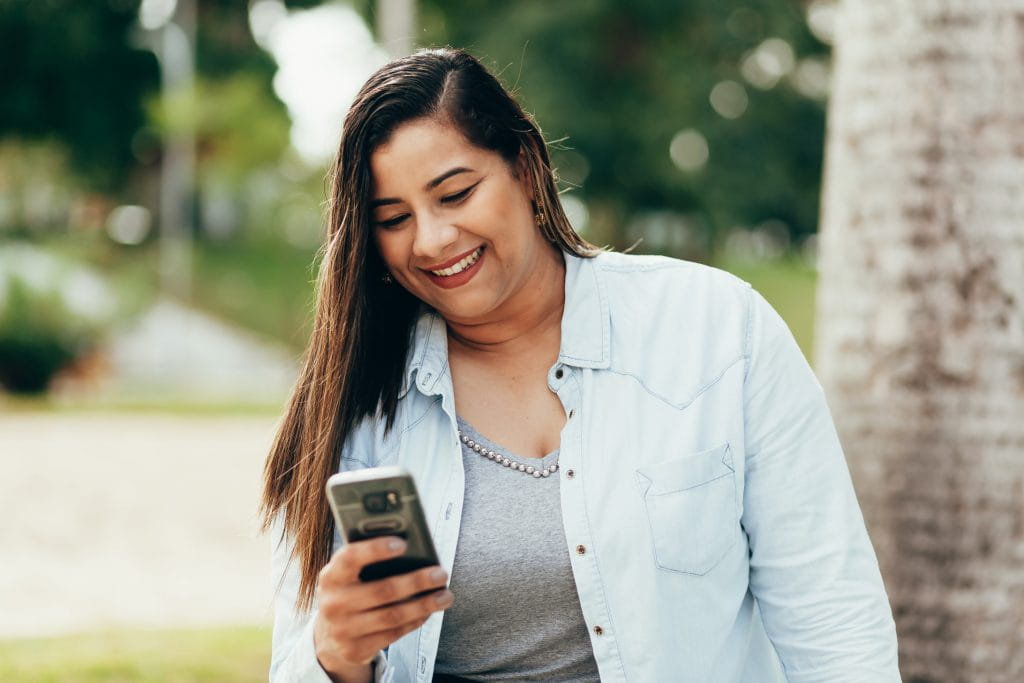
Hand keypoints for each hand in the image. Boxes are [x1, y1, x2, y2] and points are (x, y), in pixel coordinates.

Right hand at [313, 537, 452, 679]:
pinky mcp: (355, 650)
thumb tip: (412, 550)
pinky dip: (414, 621)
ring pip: (392, 616)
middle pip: (382, 590)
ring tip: (445, 596)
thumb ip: (370, 561)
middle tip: (441, 574)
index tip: (402, 543)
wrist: (330, 634)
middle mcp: (333, 603)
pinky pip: (393, 634)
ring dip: (424, 605)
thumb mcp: (350, 574)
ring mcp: (342, 630)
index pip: (350, 558)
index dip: (375, 549)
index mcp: (330, 576)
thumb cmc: (350, 591)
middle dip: (417, 581)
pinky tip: (428, 612)